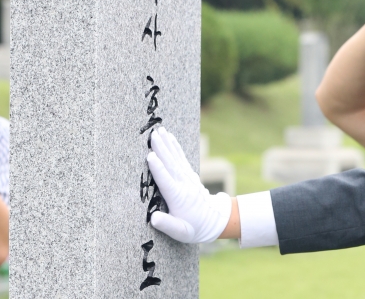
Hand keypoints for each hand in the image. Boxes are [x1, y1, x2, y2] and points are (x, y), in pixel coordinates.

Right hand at [147, 127, 231, 242]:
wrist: (213, 220)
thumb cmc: (194, 228)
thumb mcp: (181, 233)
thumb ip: (168, 225)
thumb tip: (153, 218)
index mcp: (179, 198)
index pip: (167, 181)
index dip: (158, 169)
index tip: (150, 156)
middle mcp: (184, 184)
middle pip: (171, 164)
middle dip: (162, 149)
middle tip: (153, 135)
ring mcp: (188, 178)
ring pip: (176, 158)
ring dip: (168, 144)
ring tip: (160, 131)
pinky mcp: (189, 175)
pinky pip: (181, 158)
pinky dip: (175, 147)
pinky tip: (170, 138)